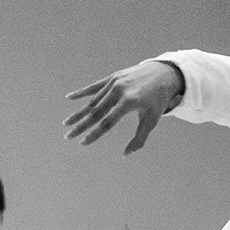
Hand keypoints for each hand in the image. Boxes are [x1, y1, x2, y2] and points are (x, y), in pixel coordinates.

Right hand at [64, 59, 184, 153]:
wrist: (163, 73)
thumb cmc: (158, 101)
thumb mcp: (152, 120)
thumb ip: (139, 138)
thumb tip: (125, 155)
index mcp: (129, 102)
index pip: (107, 122)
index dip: (94, 134)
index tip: (83, 143)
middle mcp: (119, 91)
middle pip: (95, 112)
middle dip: (80, 125)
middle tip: (68, 136)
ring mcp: (114, 83)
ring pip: (93, 101)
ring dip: (79, 113)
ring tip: (66, 124)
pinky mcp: (112, 77)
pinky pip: (94, 87)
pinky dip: (82, 93)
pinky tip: (69, 98)